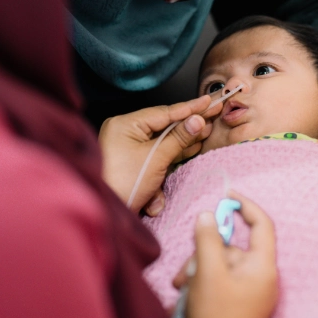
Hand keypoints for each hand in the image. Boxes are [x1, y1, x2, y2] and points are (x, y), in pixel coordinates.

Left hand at [98, 95, 222, 212]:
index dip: (190, 107)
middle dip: (187, 129)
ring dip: (178, 152)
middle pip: (164, 128)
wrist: (105, 216)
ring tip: (202, 138)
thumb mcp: (156, 157)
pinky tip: (171, 178)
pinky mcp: (132, 169)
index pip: (164, 112)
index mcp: (125, 125)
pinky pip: (153, 165)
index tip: (208, 101)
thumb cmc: (121, 183)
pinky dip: (161, 176)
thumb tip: (197, 120)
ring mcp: (128, 152)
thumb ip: (179, 138)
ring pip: (160, 148)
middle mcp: (124, 135)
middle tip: (212, 117)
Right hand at [171, 192, 277, 317]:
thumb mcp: (207, 273)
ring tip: (182, 290)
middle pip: (232, 249)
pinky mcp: (238, 308)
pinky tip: (185, 301)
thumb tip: (207, 216)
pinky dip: (202, 286)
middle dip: (205, 254)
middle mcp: (262, 280)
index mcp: (264, 268)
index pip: (262, 225)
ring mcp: (251, 296)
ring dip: (198, 273)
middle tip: (185, 272)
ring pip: (221, 267)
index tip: (226, 196)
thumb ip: (206, 240)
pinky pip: (220, 284)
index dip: (245, 207)